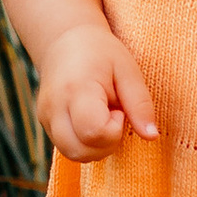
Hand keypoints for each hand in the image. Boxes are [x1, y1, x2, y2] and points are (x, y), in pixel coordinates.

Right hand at [35, 22, 158, 161]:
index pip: (94, 132)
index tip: (119, 109)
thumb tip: (151, 136)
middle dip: (106, 144)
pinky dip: (85, 144)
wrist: (65, 40)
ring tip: (104, 119)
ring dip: (96, 148)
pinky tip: (92, 121)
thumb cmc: (101, 53)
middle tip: (114, 116)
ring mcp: (45, 117)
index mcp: (76, 89)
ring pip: (73, 155)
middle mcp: (54, 107)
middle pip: (80, 151)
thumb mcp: (128, 71)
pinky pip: (67, 149)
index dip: (114, 129)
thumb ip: (140, 104)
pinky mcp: (44, 124)